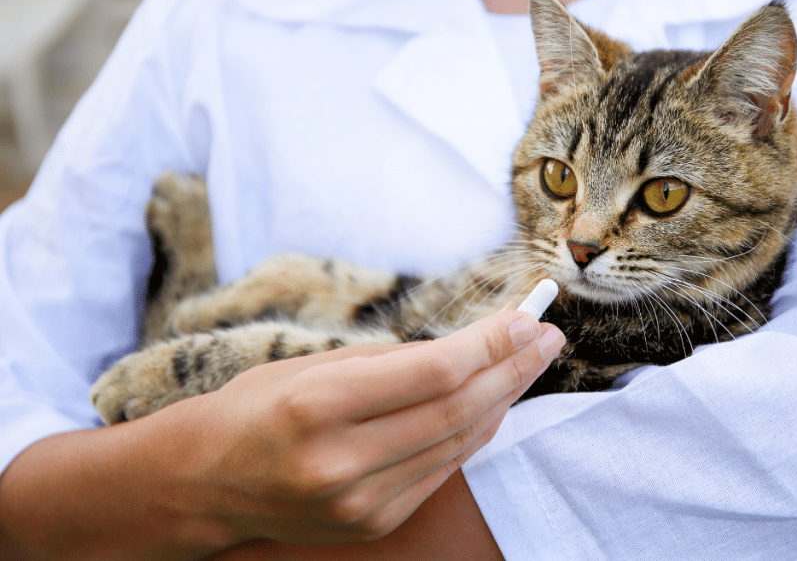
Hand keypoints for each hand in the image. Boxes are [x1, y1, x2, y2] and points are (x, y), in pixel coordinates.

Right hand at [187, 309, 563, 545]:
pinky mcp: (373, 523)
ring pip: (458, 441)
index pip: (434, 373)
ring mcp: (360, 502)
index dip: (490, 343)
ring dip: (503, 398)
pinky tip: (495, 401)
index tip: (526, 317)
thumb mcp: (313, 364)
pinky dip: (474, 432)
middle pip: (457, 408)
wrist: (204, 483)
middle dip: (512, 367)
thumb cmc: (256, 407)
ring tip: (531, 361)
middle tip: (547, 335)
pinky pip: (442, 468)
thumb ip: (392, 361)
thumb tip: (473, 346)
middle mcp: (341, 462)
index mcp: (318, 405)